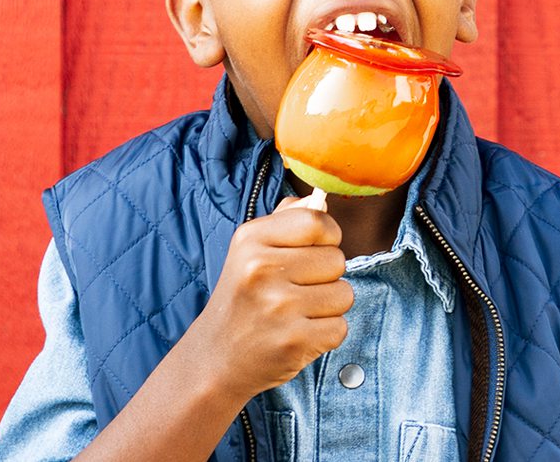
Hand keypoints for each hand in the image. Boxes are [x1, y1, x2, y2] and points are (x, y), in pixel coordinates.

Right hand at [181, 189, 351, 400]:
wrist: (215, 358)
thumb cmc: (242, 299)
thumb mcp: (250, 250)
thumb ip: (286, 220)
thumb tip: (321, 200)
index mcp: (251, 240)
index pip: (318, 222)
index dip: (326, 237)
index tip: (313, 251)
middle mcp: (262, 269)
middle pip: (337, 259)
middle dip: (326, 276)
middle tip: (296, 290)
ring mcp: (278, 307)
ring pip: (344, 294)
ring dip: (329, 306)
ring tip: (297, 313)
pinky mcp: (294, 341)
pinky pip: (340, 327)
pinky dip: (326, 333)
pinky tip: (299, 333)